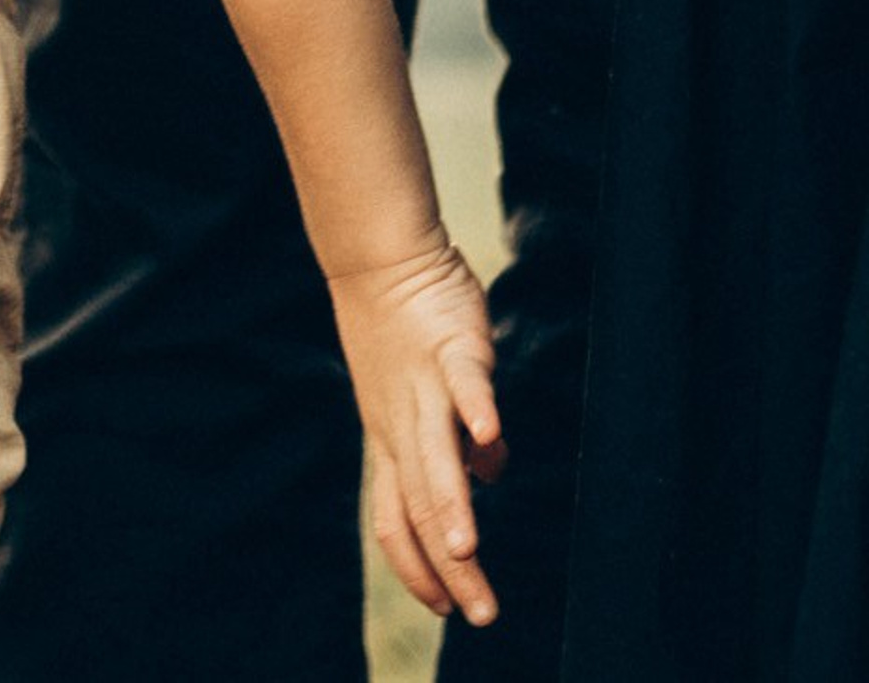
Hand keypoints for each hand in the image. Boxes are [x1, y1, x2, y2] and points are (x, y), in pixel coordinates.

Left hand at [328, 236, 506, 627]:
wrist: (376, 254)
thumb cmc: (402, 330)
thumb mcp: (421, 395)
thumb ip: (452, 438)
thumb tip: (488, 471)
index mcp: (390, 439)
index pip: (396, 517)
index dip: (417, 566)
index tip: (446, 610)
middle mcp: (401, 422)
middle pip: (421, 503)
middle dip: (450, 565)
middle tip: (481, 614)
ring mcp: (424, 385)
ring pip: (435, 453)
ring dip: (451, 503)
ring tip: (466, 551)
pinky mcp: (451, 347)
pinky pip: (463, 383)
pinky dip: (477, 412)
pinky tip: (491, 439)